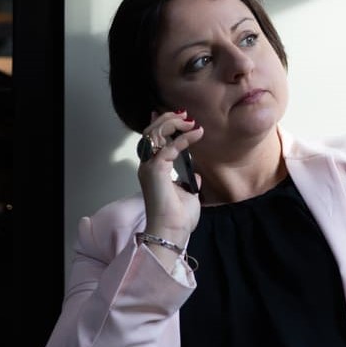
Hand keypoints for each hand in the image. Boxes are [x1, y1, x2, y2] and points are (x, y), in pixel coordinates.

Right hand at [138, 110, 204, 250]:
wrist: (173, 231)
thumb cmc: (178, 218)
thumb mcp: (188, 195)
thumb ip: (188, 182)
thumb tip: (195, 175)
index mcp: (153, 170)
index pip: (152, 140)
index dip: (163, 125)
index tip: (180, 117)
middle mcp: (147, 165)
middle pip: (150, 132)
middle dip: (167, 119)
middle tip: (185, 115)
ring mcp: (149, 166)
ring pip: (154, 134)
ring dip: (173, 124)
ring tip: (190, 121)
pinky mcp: (156, 169)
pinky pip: (170, 146)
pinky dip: (184, 138)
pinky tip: (197, 133)